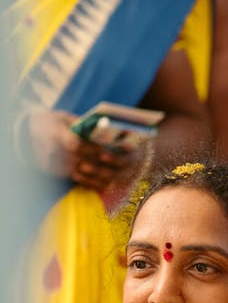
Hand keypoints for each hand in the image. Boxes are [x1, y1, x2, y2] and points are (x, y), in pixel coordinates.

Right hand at [25, 110, 140, 188]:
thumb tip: (105, 130)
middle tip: (127, 164)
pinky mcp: (59, 174)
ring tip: (122, 176)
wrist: (26, 136)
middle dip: (110, 163)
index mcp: (59, 135)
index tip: (116, 149)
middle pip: (87, 160)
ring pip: (86, 173)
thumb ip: (81, 124)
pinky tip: (107, 185)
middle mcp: (59, 152)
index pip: (80, 144)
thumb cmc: (49, 122)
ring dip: (106, 176)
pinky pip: (79, 181)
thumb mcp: (63, 117)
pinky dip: (94, 184)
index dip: (98, 148)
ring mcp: (59, 165)